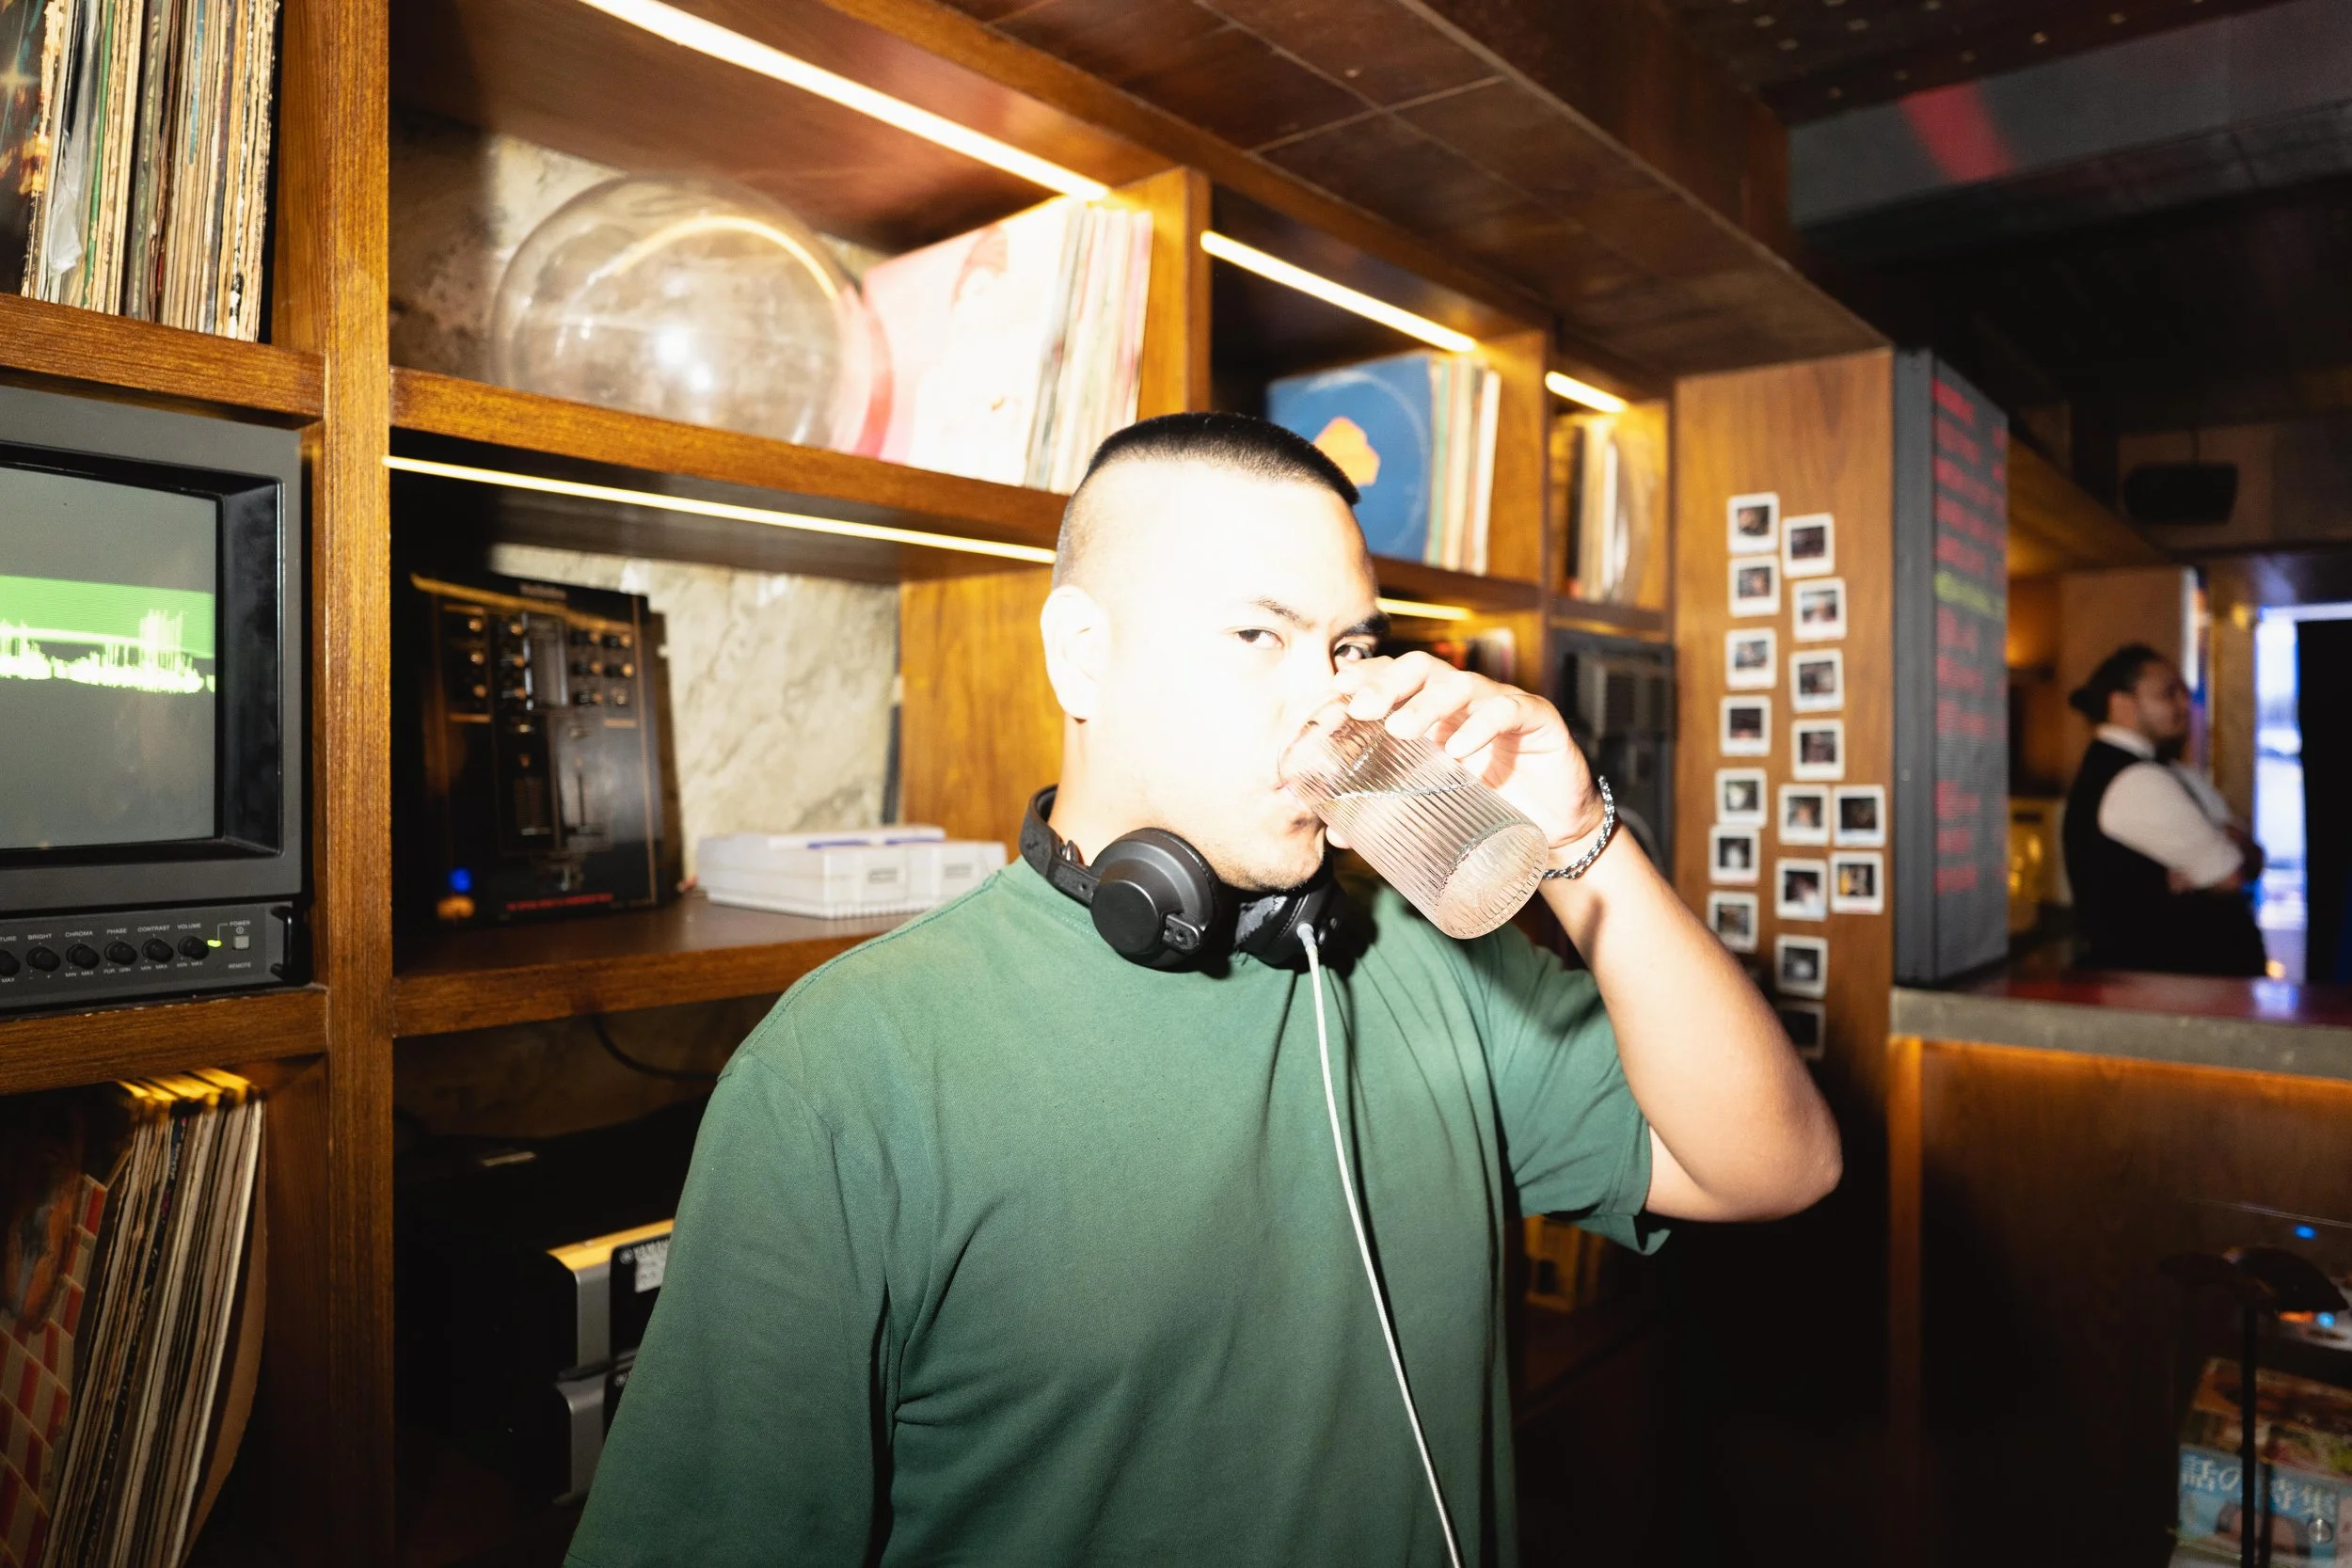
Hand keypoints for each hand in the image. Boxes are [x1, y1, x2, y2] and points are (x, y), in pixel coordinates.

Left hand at [1327, 653, 1603, 851]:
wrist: (1556, 828)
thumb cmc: (1491, 807)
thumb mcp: (1437, 804)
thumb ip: (1390, 809)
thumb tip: (1336, 832)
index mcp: (1435, 710)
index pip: (1395, 677)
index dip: (1366, 677)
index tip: (1336, 689)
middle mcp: (1465, 699)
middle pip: (1422, 669)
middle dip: (1388, 683)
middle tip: (1361, 709)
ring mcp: (1501, 704)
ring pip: (1461, 684)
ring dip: (1427, 703)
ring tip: (1399, 730)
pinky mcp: (1537, 719)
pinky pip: (1508, 710)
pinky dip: (1481, 726)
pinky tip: (1460, 749)